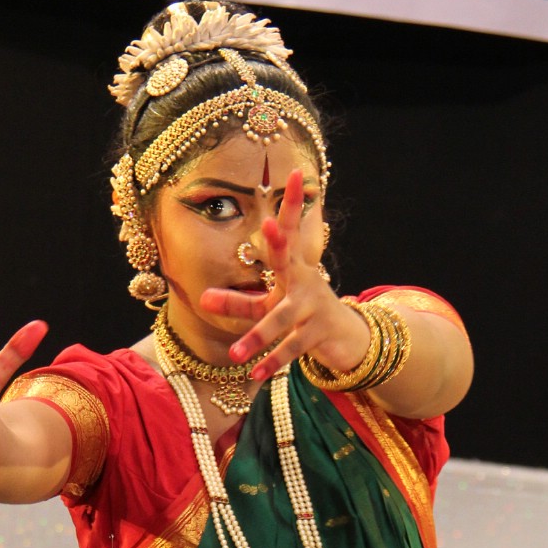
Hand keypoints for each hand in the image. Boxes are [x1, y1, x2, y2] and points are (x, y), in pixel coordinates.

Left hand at [198, 170, 366, 383]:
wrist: (347, 339)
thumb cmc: (301, 313)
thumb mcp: (268, 304)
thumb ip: (236, 302)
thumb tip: (201, 297)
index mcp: (293, 266)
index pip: (290, 228)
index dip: (292, 202)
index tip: (295, 173)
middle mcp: (304, 281)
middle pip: (289, 259)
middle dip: (280, 242)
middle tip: (266, 225)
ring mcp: (312, 308)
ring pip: (283, 319)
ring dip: (259, 337)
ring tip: (236, 355)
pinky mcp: (318, 334)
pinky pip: (293, 348)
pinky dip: (274, 362)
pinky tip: (256, 375)